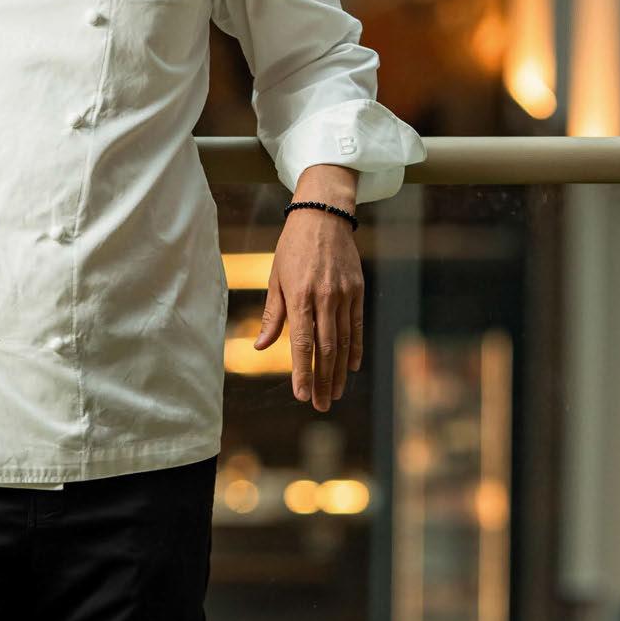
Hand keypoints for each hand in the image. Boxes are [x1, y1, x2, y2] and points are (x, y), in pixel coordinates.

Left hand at [253, 189, 362, 411]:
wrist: (323, 216)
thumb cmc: (292, 247)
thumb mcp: (275, 277)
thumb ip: (272, 315)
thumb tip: (262, 347)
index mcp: (299, 295)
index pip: (302, 342)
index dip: (302, 371)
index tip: (300, 395)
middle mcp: (324, 298)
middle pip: (325, 348)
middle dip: (322, 380)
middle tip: (319, 405)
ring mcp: (344, 295)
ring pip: (344, 341)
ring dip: (339, 371)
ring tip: (334, 393)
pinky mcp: (357, 290)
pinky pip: (357, 326)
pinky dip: (355, 349)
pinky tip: (350, 367)